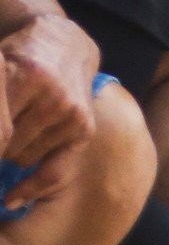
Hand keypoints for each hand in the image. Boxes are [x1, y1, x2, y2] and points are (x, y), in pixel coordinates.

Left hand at [0, 14, 97, 202]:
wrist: (64, 44)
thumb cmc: (17, 56)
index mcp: (23, 74)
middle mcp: (51, 96)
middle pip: (3, 147)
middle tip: (1, 136)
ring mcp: (71, 114)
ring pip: (20, 158)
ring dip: (7, 154)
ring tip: (10, 132)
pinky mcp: (84, 129)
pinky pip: (53, 171)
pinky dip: (29, 188)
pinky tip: (10, 200)